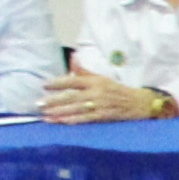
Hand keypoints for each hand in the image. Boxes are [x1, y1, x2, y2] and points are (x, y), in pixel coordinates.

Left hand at [38, 71, 169, 124]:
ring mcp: (100, 105)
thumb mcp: (102, 78)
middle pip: (71, 97)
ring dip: (59, 112)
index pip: (73, 81)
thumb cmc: (118, 90)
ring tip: (45, 116)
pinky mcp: (104, 116)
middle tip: (38, 104)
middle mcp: (96, 92)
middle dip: (54, 101)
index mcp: (95, 81)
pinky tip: (61, 122)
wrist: (140, 103)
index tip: (44, 86)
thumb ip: (85, 71)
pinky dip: (73, 120)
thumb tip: (73, 57)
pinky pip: (86, 119)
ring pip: (76, 109)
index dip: (57, 83)